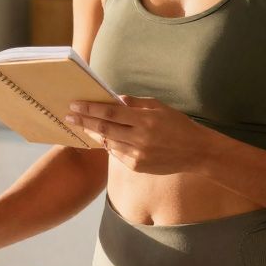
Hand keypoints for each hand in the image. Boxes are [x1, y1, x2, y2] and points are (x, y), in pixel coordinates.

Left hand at [66, 96, 217, 175]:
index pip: (110, 113)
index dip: (90, 109)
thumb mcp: (159, 107)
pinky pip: (117, 154)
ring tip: (81, 126)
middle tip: (68, 116)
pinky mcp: (138, 167)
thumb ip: (135, 103)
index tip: (75, 104)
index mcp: (145, 120)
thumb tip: (114, 98)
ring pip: (108, 143)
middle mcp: (139, 139)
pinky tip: (102, 138)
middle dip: (83, 122)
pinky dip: (109, 145)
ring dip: (93, 134)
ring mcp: (138, 155)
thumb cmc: (178, 125)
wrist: (196, 152)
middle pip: (103, 129)